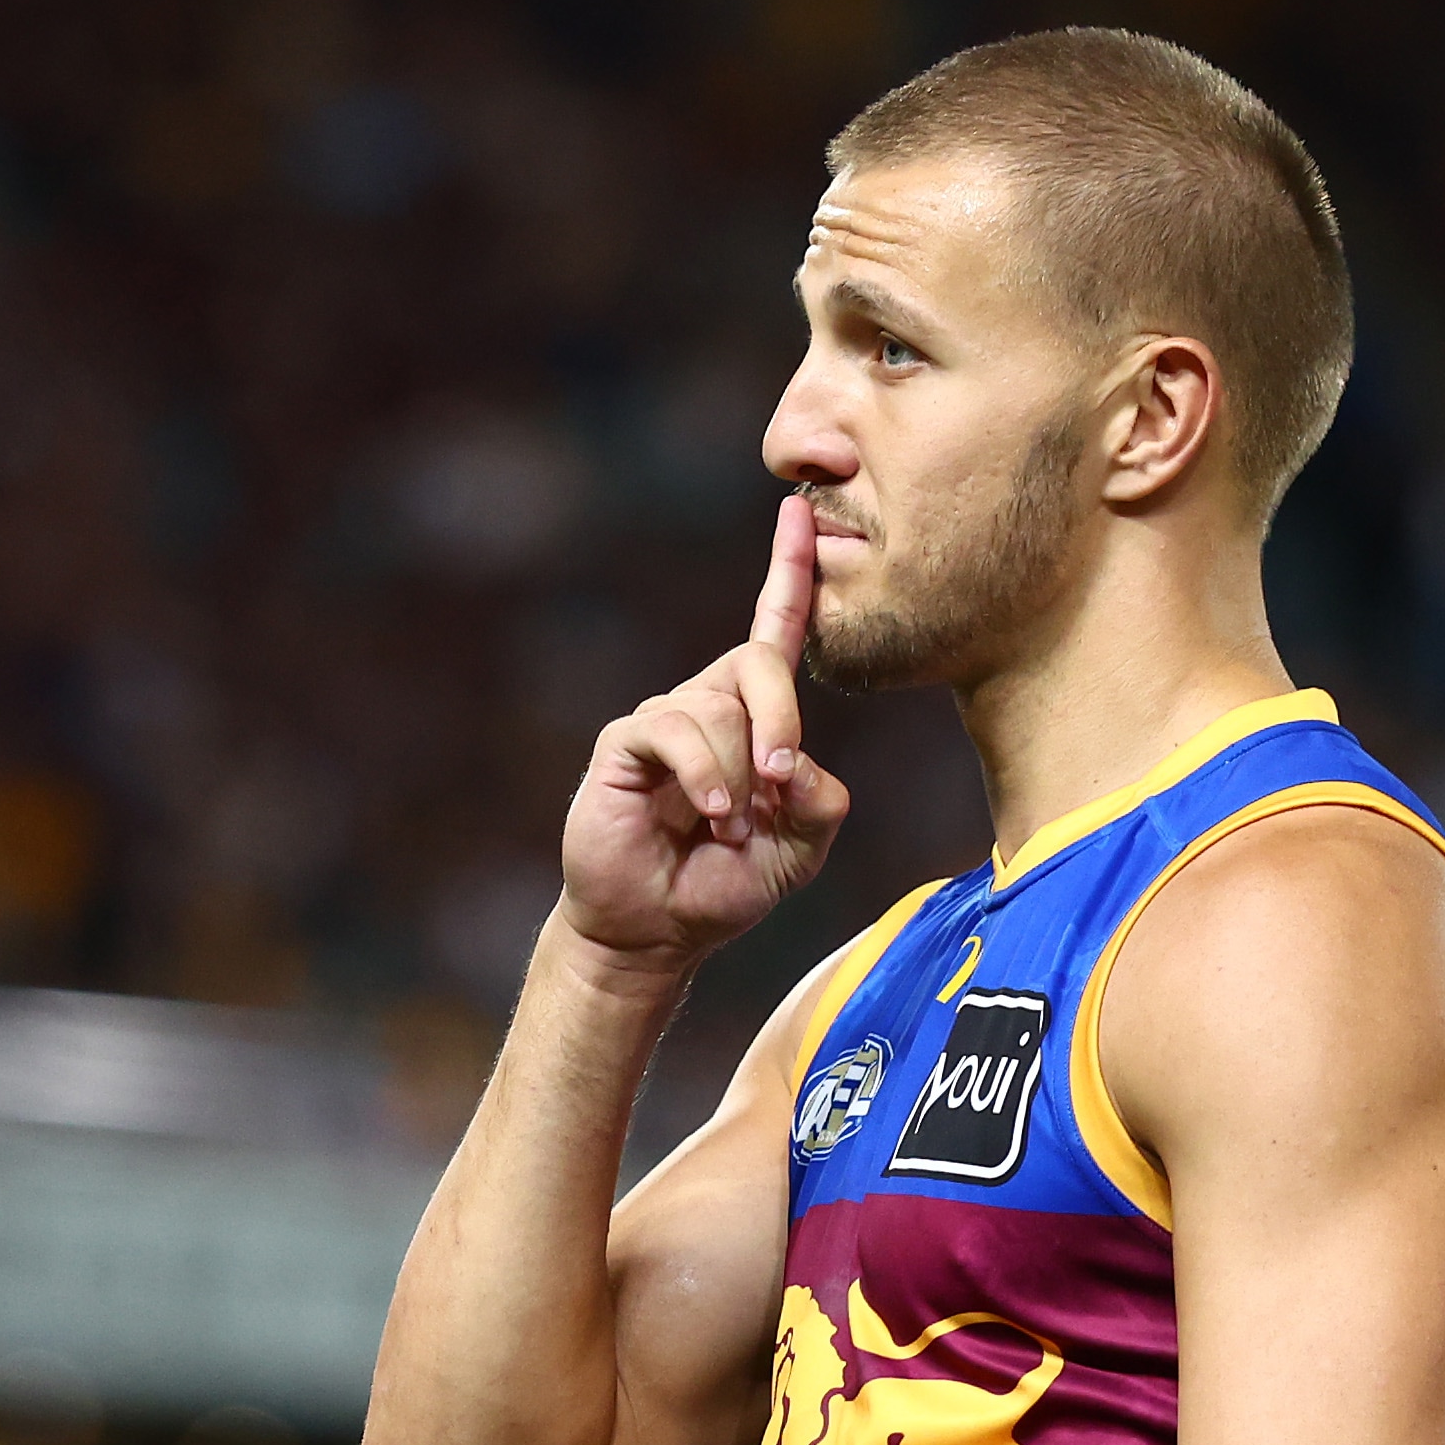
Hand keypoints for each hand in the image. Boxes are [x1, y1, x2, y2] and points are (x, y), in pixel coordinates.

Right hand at [557, 497, 854, 976]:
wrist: (655, 930)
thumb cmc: (724, 885)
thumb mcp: (800, 851)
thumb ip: (820, 804)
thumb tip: (795, 762)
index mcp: (753, 716)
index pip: (776, 630)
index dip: (790, 573)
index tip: (801, 513)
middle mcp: (707, 703)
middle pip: (759, 663)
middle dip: (781, 718)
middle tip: (779, 781)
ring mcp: (663, 719)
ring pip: (719, 711)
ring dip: (736, 777)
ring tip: (727, 828)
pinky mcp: (625, 743)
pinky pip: (673, 732)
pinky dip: (702, 774)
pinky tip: (709, 815)